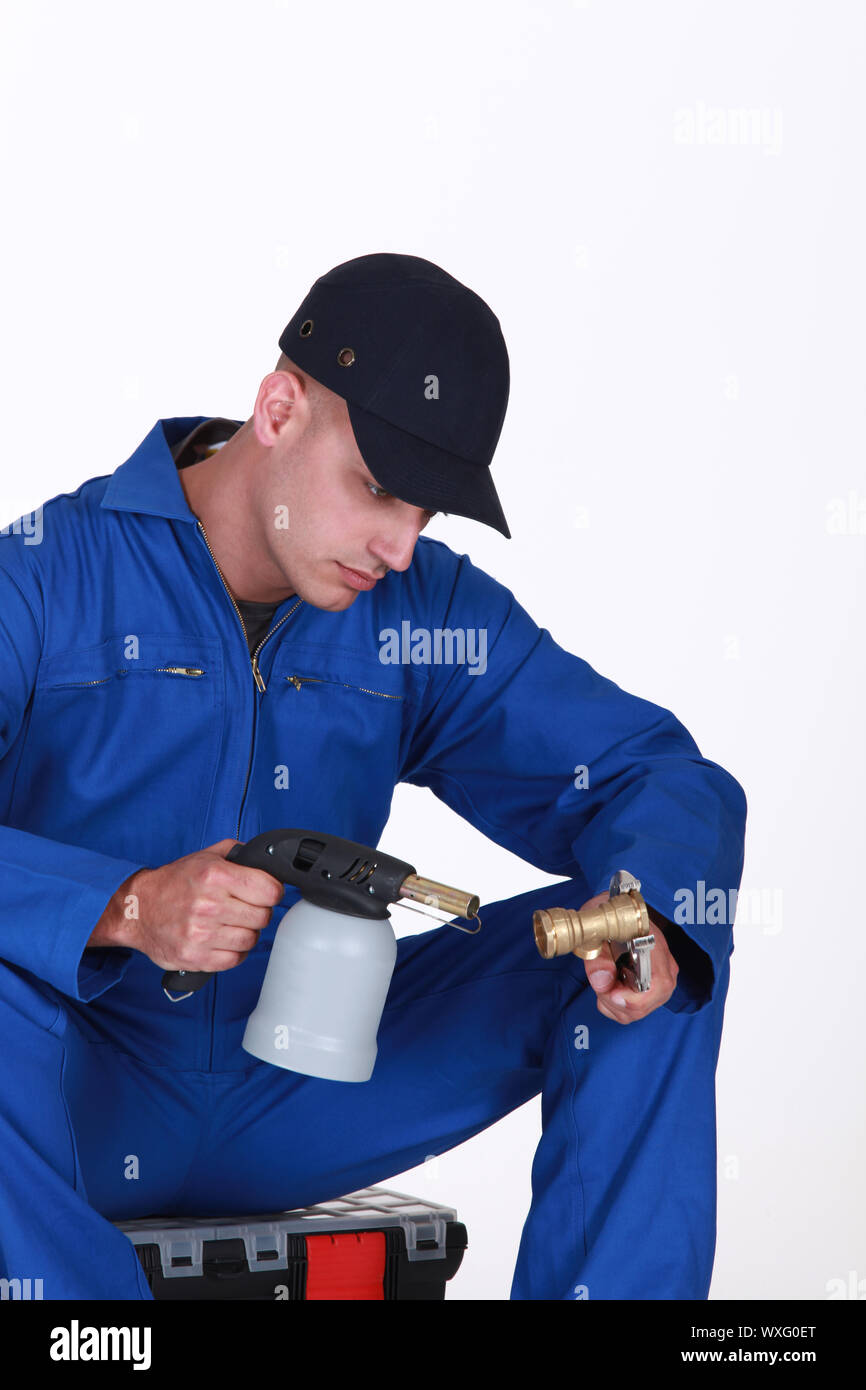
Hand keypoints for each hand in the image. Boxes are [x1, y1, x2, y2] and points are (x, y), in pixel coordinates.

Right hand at [97, 838, 285, 974]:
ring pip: (250, 939)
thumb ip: (238, 854)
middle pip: (263, 916)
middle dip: (257, 911)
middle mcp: (208, 905)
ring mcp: (201, 934)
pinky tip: (222, 940)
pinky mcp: (195, 956)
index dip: (272, 891)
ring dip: (245, 933)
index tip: (265, 892)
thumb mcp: (205, 856)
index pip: (269, 890)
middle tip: (243, 908)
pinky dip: (233, 952)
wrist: (137, 909)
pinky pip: (234, 959)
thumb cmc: (173, 883)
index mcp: (214, 876)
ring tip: (230, 924)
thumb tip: (267, 860)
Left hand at [578, 893, 678, 1023]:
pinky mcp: (652, 989)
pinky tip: (609, 986)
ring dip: (612, 1004)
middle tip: (599, 982)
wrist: (616, 912)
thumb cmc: (608, 917)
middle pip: (645, 1005)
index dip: (632, 999)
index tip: (608, 993)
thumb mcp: (596, 930)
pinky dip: (615, 1006)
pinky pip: (634, 1011)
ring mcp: (661, 980)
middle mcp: (664, 967)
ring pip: (638, 1012)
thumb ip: (597, 957)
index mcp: (654, 947)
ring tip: (603, 980)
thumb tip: (602, 982)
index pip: (658, 986)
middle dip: (614, 1002)